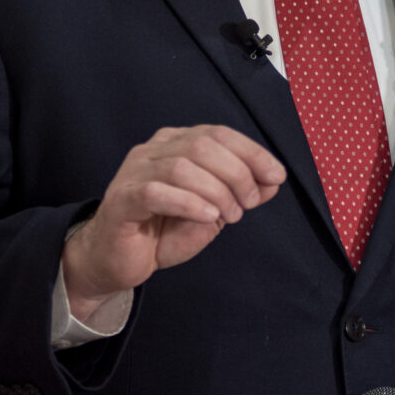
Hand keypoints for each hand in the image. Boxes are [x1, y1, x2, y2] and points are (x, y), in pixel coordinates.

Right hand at [62, 125, 285, 321]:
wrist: (117, 260)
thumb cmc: (163, 232)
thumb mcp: (212, 212)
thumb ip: (240, 193)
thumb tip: (273, 180)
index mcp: (176, 143)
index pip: (218, 133)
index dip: (252, 152)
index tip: (276, 176)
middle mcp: (154, 149)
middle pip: (202, 145)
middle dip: (236, 174)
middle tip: (247, 205)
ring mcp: (135, 172)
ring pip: (182, 166)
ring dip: (216, 192)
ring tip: (228, 216)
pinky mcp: (123, 199)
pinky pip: (156, 192)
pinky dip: (189, 202)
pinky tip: (207, 216)